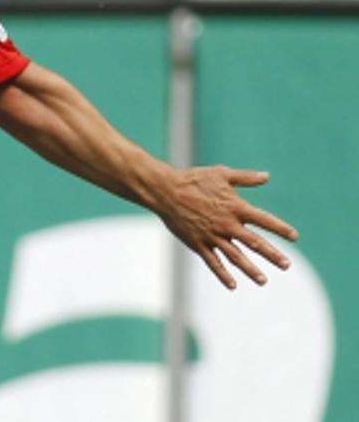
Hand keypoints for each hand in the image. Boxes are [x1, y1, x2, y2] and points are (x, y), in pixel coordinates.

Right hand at [155, 165, 297, 288]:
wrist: (165, 190)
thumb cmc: (193, 179)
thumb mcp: (221, 174)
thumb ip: (245, 178)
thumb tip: (267, 176)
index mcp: (235, 207)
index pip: (264, 219)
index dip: (280, 228)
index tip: (294, 236)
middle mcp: (227, 224)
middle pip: (254, 243)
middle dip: (272, 254)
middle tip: (286, 265)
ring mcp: (212, 236)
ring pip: (235, 256)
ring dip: (250, 269)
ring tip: (263, 280)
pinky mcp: (198, 243)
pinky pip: (213, 262)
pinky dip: (222, 274)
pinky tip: (232, 285)